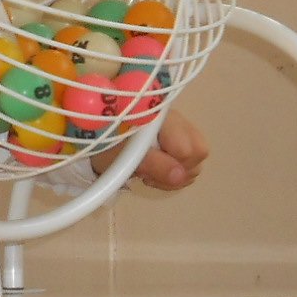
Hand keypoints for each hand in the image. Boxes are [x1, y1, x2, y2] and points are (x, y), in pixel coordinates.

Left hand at [93, 109, 208, 191]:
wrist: (98, 134)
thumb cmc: (109, 144)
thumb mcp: (127, 158)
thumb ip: (155, 165)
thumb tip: (180, 176)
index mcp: (164, 119)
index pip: (186, 150)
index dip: (171, 167)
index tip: (146, 172)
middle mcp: (178, 120)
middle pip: (199, 152)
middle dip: (178, 171)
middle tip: (150, 174)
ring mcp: (181, 127)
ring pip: (197, 158)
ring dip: (176, 174)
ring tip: (150, 172)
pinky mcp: (179, 137)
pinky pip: (191, 160)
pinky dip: (176, 170)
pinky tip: (156, 170)